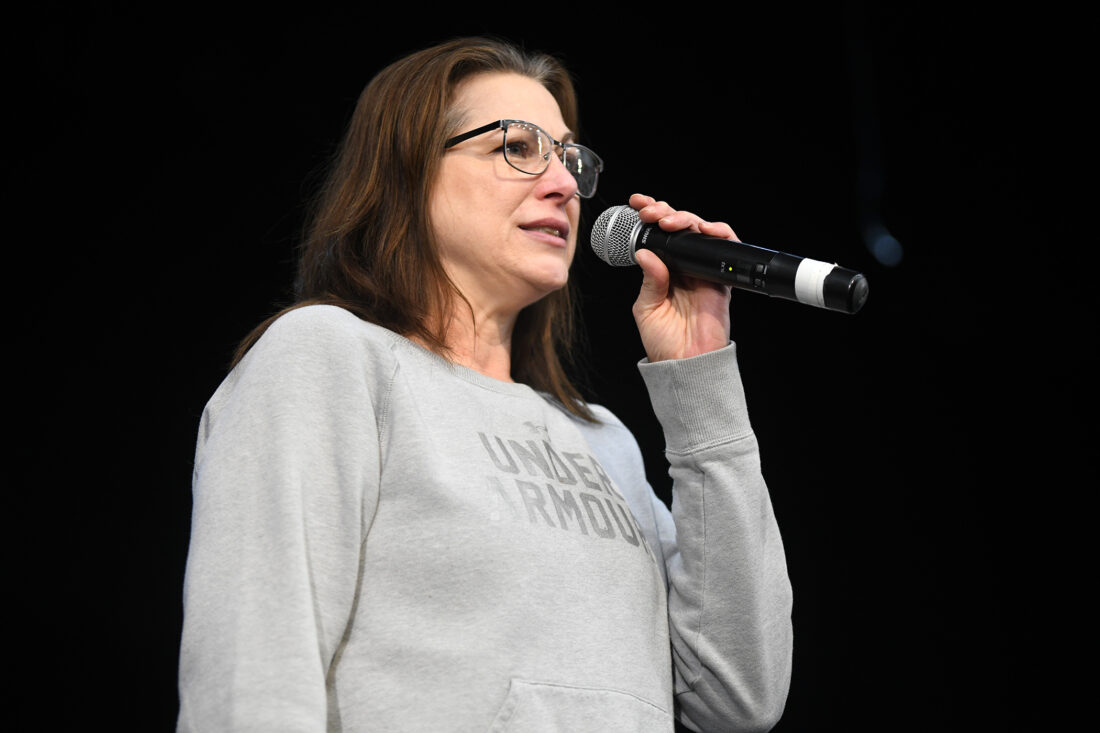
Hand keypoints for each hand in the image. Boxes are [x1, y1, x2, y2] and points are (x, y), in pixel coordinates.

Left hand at [628, 193, 737, 362]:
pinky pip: (726, 248)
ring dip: (684, 218)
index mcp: (663, 271)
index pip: (657, 235)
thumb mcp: (646, 307)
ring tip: (667, 221)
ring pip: (699, 231)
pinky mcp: (721, 278)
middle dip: (664, 211)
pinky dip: (718, 232)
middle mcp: (683, 266)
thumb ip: (649, 279)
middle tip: (649, 212)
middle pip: (679, 227)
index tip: (636, 204)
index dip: (649, 216)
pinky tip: (702, 229)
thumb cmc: (663, 341)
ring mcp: (702, 270)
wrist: (685, 362)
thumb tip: (646, 252)